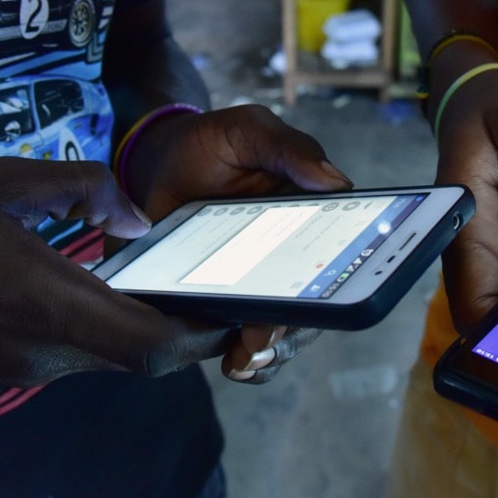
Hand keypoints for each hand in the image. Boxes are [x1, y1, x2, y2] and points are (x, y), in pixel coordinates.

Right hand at [0, 158, 239, 404]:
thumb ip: (78, 189)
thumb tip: (133, 216)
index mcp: (45, 300)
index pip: (149, 343)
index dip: (201, 334)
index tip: (235, 308)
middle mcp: (44, 348)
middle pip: (141, 359)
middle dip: (187, 331)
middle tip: (217, 289)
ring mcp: (26, 366)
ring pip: (114, 359)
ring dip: (150, 331)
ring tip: (176, 282)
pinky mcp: (11, 367)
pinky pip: (83, 355)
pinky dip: (114, 330)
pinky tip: (117, 287)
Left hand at [120, 104, 351, 382]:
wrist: (157, 165)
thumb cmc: (211, 143)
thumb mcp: (248, 130)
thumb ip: (290, 148)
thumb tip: (335, 182)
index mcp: (312, 215)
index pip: (340, 254)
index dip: (337, 281)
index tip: (315, 298)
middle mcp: (295, 254)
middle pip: (315, 302)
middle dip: (293, 329)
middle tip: (261, 338)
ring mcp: (263, 282)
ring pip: (284, 329)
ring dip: (271, 353)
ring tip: (245, 361)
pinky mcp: (229, 301)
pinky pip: (247, 339)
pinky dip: (248, 361)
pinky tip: (235, 366)